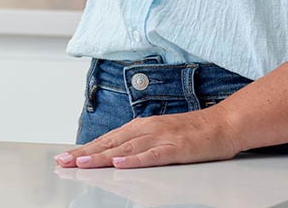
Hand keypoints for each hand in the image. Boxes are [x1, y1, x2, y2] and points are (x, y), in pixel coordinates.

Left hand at [52, 106, 242, 168]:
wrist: (223, 124)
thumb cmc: (191, 132)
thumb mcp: (159, 135)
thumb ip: (138, 143)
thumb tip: (115, 154)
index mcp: (141, 126)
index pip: (107, 139)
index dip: (86, 148)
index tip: (66, 157)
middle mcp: (147, 129)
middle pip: (111, 143)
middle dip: (86, 153)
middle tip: (64, 162)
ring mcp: (161, 138)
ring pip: (126, 149)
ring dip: (102, 157)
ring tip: (83, 164)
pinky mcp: (176, 148)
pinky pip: (153, 156)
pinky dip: (135, 160)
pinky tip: (121, 163)